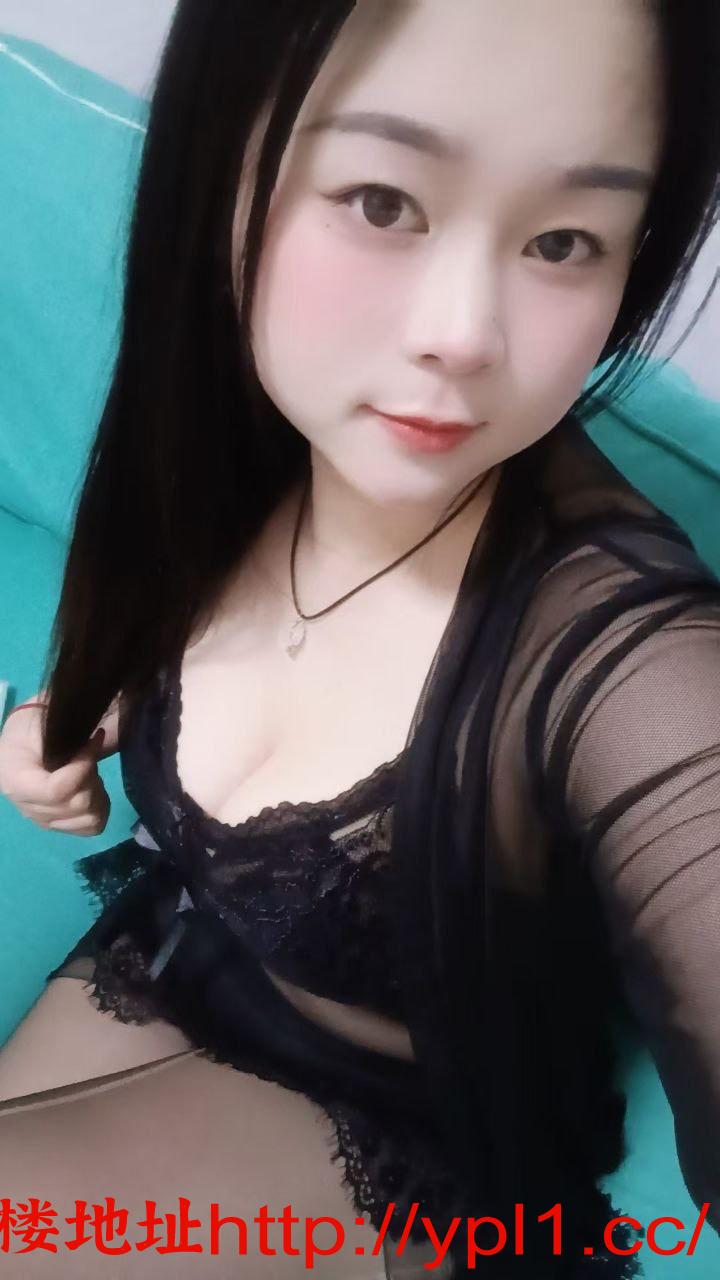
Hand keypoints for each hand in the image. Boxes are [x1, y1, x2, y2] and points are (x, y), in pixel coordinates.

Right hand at [0, 699, 114, 834]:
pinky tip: (92, 788)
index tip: (96, 739)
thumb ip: (60, 735)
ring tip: (89, 771)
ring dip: (98, 792)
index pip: (56, 790)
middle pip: (77, 804)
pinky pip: (92, 827)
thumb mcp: (37, 722)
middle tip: (89, 753)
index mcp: (16, 781)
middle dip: (92, 776)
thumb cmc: (29, 728)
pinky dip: (100, 807)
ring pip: (90, 818)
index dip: (83, 767)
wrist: (20, 743)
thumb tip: (90, 745)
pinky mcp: (57, 825)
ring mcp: (43, 820)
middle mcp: (28, 808)